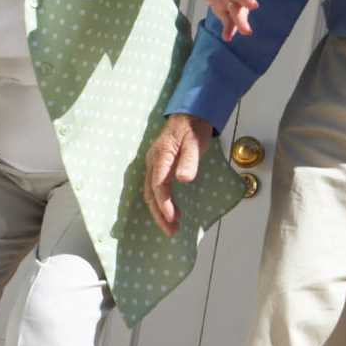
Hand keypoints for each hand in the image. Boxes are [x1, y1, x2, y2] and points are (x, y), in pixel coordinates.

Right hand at [143, 114, 215, 236]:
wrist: (190, 114)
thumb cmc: (193, 128)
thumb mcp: (195, 142)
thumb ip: (190, 160)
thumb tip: (184, 179)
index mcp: (160, 157)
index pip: (158, 185)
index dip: (164, 203)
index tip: (172, 218)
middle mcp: (153, 163)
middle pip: (150, 194)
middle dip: (159, 215)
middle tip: (171, 232)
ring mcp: (154, 166)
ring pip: (150, 194)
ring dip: (159, 212)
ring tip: (171, 227)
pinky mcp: (158, 168)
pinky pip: (154, 189)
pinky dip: (160, 204)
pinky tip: (169, 212)